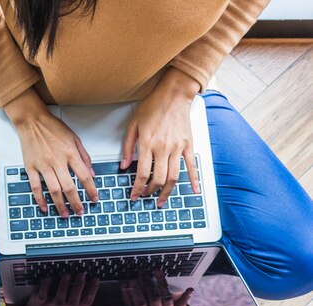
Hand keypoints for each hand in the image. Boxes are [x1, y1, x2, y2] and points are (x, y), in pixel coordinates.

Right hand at [4, 88, 97, 216]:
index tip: (94, 199)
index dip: (91, 190)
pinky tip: (45, 208)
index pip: (84, 176)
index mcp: (70, 153)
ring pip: (53, 190)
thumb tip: (92, 173)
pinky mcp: (31, 167)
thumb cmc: (53, 127)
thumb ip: (84, 156)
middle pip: (69, 187)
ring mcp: (43, 165)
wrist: (32, 120)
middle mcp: (57, 161)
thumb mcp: (74, 138)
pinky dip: (40, 199)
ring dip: (60, 205)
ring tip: (65, 214)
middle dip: (76, 202)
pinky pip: (35, 187)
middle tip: (80, 212)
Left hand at [17, 273, 98, 305]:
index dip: (93, 291)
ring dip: (64, 286)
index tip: (96, 278)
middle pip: (74, 301)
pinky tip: (48, 278)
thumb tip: (88, 275)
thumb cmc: (58, 302)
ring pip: (59, 299)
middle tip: (81, 274)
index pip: (87, 302)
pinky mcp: (40, 303)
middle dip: (78, 287)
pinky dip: (45, 286)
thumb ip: (78, 293)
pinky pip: (43, 295)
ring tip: (67, 274)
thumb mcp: (70, 302)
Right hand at [121, 269, 193, 305]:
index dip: (136, 293)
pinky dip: (186, 296)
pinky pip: (182, 303)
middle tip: (142, 272)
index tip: (132, 281)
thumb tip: (123, 286)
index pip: (140, 304)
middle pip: (153, 299)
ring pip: (166, 298)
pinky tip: (189, 289)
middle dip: (147, 284)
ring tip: (157, 271)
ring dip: (162, 284)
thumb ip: (129, 301)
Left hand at [122, 67, 201, 206]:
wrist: (173, 94)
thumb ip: (127, 146)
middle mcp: (163, 148)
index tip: (134, 195)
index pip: (142, 173)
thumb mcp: (133, 125)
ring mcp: (177, 147)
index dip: (137, 188)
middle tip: (145, 196)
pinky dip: (194, 180)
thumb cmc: (153, 107)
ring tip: (161, 200)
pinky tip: (194, 191)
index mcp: (148, 143)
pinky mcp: (188, 145)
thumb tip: (123, 166)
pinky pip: (191, 166)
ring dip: (167, 192)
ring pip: (173, 176)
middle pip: (158, 178)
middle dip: (150, 191)